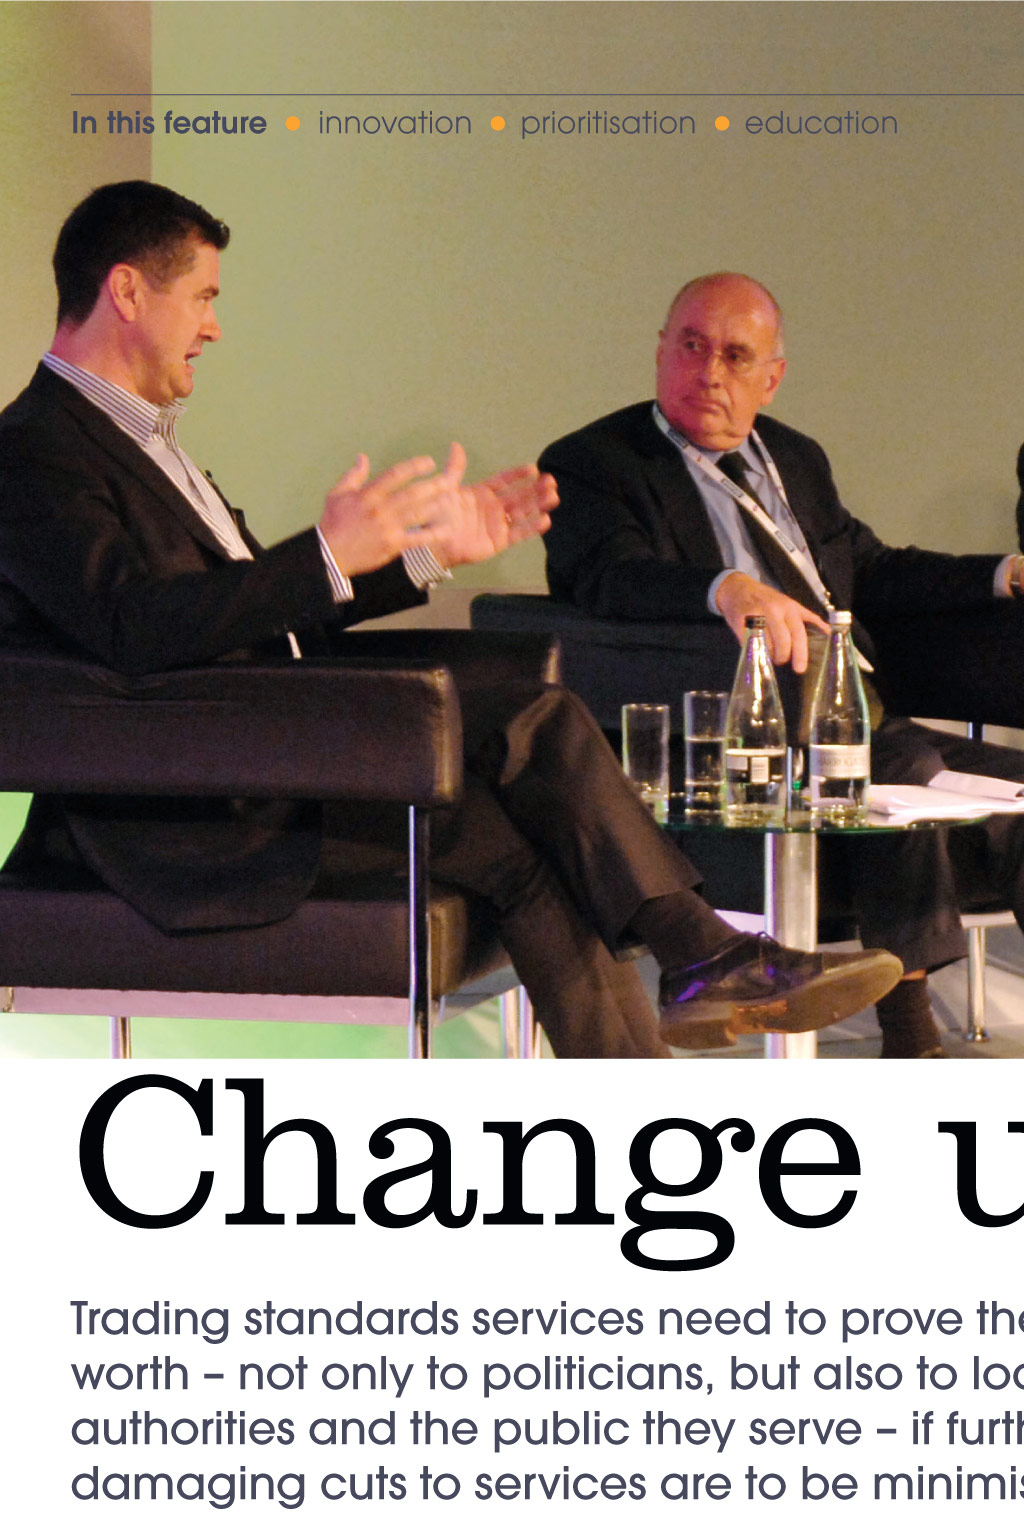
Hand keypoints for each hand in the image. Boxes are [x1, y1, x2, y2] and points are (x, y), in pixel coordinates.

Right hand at [319, 453, 454, 574]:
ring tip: (451, 499)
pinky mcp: (392, 545)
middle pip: (412, 493)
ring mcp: (388, 528)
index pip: (396, 475)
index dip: (414, 466)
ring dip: (436, 506)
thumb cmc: (332, 523)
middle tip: (449, 479)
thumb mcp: (337, 495)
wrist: (329, 554)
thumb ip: (353, 475)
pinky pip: (417, 539)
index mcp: (368, 495)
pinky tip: (447, 529)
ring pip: (417, 514)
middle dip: (432, 485)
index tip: (429, 462)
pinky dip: (433, 534)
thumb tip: (363, 457)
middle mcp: (380, 509)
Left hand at [419, 444, 557, 568]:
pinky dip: (531, 527)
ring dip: (538, 505)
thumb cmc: (437, 515)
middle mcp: (493, 507)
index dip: (518, 475)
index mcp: (482, 493)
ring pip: (522, 512)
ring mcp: (497, 524)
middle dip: (535, 489)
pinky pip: (518, 533)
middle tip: (551, 481)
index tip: (534, 469)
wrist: (433, 542)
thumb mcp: (446, 488)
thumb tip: (455, 445)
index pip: (504, 481)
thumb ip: (455, 469)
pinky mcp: (499, 540)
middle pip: (518, 496)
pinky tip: (545, 520)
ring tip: (554, 497)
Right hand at [715, 572, 828, 672]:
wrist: (737, 587)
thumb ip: (806, 618)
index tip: (800, 668)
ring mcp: (757, 614)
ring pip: (767, 644)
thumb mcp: (789, 604)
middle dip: (783, 656)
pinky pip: (750, 643)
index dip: (801, 652)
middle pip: (783, 640)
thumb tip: (827, 632)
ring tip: (769, 654)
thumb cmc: (766, 599)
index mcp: (790, 607)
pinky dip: (754, 649)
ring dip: (769, 654)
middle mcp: (774, 609)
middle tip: (781, 661)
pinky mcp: (741, 621)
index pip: (799, 632)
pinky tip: (756, 649)